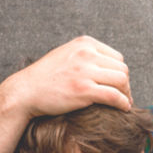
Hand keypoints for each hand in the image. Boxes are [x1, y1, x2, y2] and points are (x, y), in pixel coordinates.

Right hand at [2, 36, 132, 117]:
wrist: (25, 92)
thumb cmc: (45, 78)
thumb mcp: (66, 55)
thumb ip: (85, 56)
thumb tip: (106, 65)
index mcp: (84, 43)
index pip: (116, 57)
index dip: (119, 73)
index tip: (118, 86)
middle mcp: (86, 53)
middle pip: (122, 68)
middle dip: (125, 84)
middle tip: (123, 96)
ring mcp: (85, 71)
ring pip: (121, 81)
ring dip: (126, 94)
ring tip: (123, 103)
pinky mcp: (84, 90)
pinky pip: (114, 96)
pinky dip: (123, 103)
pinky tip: (123, 109)